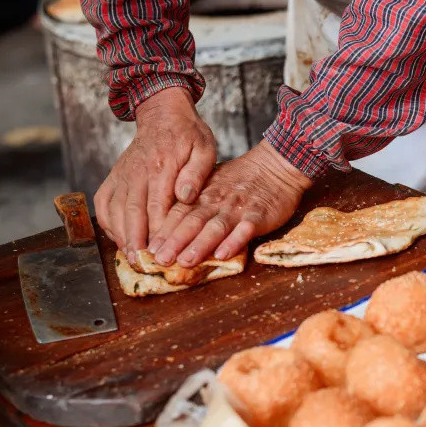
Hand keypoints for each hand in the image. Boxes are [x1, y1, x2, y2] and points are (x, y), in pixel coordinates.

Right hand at [93, 87, 215, 257]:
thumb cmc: (188, 134)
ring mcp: (122, 174)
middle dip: (135, 241)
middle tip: (142, 264)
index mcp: (162, 166)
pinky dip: (107, 223)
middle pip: (132, 212)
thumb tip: (186, 195)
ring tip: (131, 258)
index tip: (161, 253)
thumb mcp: (204, 148)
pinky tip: (118, 238)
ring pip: (115, 210)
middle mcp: (137, 172)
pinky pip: (104, 203)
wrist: (163, 114)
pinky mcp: (114, 177)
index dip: (157, 232)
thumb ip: (197, 172)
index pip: (157, 205)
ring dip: (121, 236)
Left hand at [150, 141, 312, 266]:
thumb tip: (170, 226)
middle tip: (159, 260)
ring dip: (200, 245)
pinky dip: (234, 242)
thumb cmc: (242, 179)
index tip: (149, 249)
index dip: (164, 231)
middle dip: (175, 242)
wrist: (276, 165)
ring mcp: (239, 208)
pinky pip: (246, 229)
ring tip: (185, 261)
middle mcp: (218, 201)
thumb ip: (195, 203)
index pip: (179, 213)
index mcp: (204, 195)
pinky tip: (223, 255)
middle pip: (193, 221)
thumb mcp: (214, 184)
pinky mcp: (260, 215)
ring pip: (216, 226)